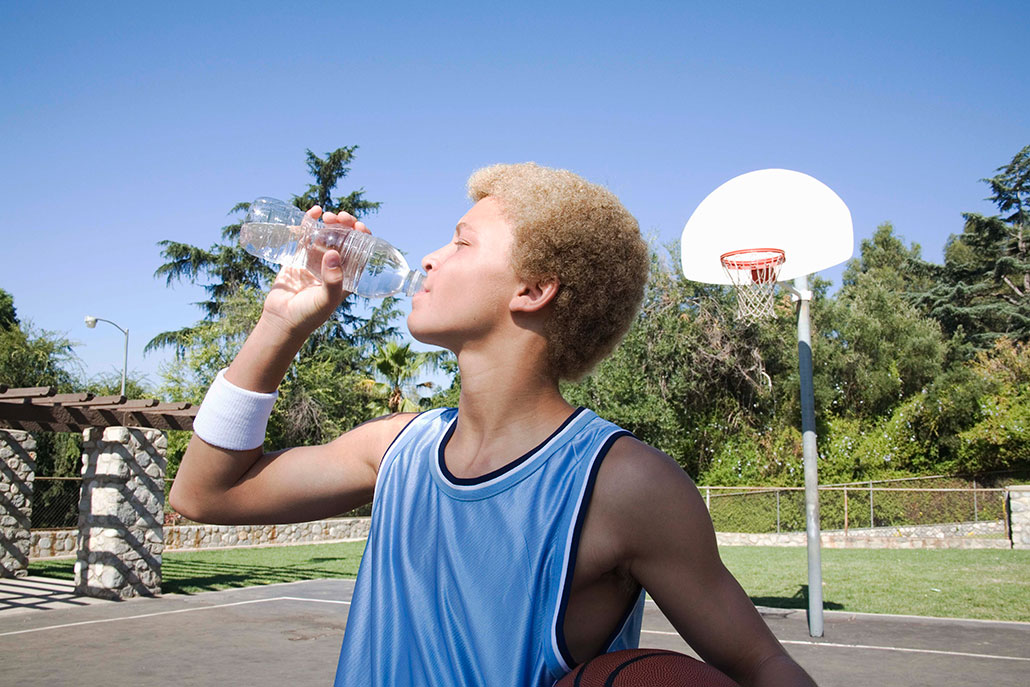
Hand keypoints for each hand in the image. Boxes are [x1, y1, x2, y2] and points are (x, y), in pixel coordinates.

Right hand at [260, 205, 371, 336]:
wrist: (281, 320)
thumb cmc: (308, 315)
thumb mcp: (325, 300)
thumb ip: (332, 280)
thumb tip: (334, 254)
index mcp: (347, 277)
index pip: (361, 253)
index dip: (364, 238)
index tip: (359, 227)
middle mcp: (334, 267)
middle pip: (345, 240)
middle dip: (346, 226)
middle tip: (341, 218)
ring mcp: (316, 260)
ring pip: (327, 235)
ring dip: (330, 222)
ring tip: (328, 216)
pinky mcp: (299, 256)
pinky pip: (306, 235)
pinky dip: (310, 222)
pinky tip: (313, 211)